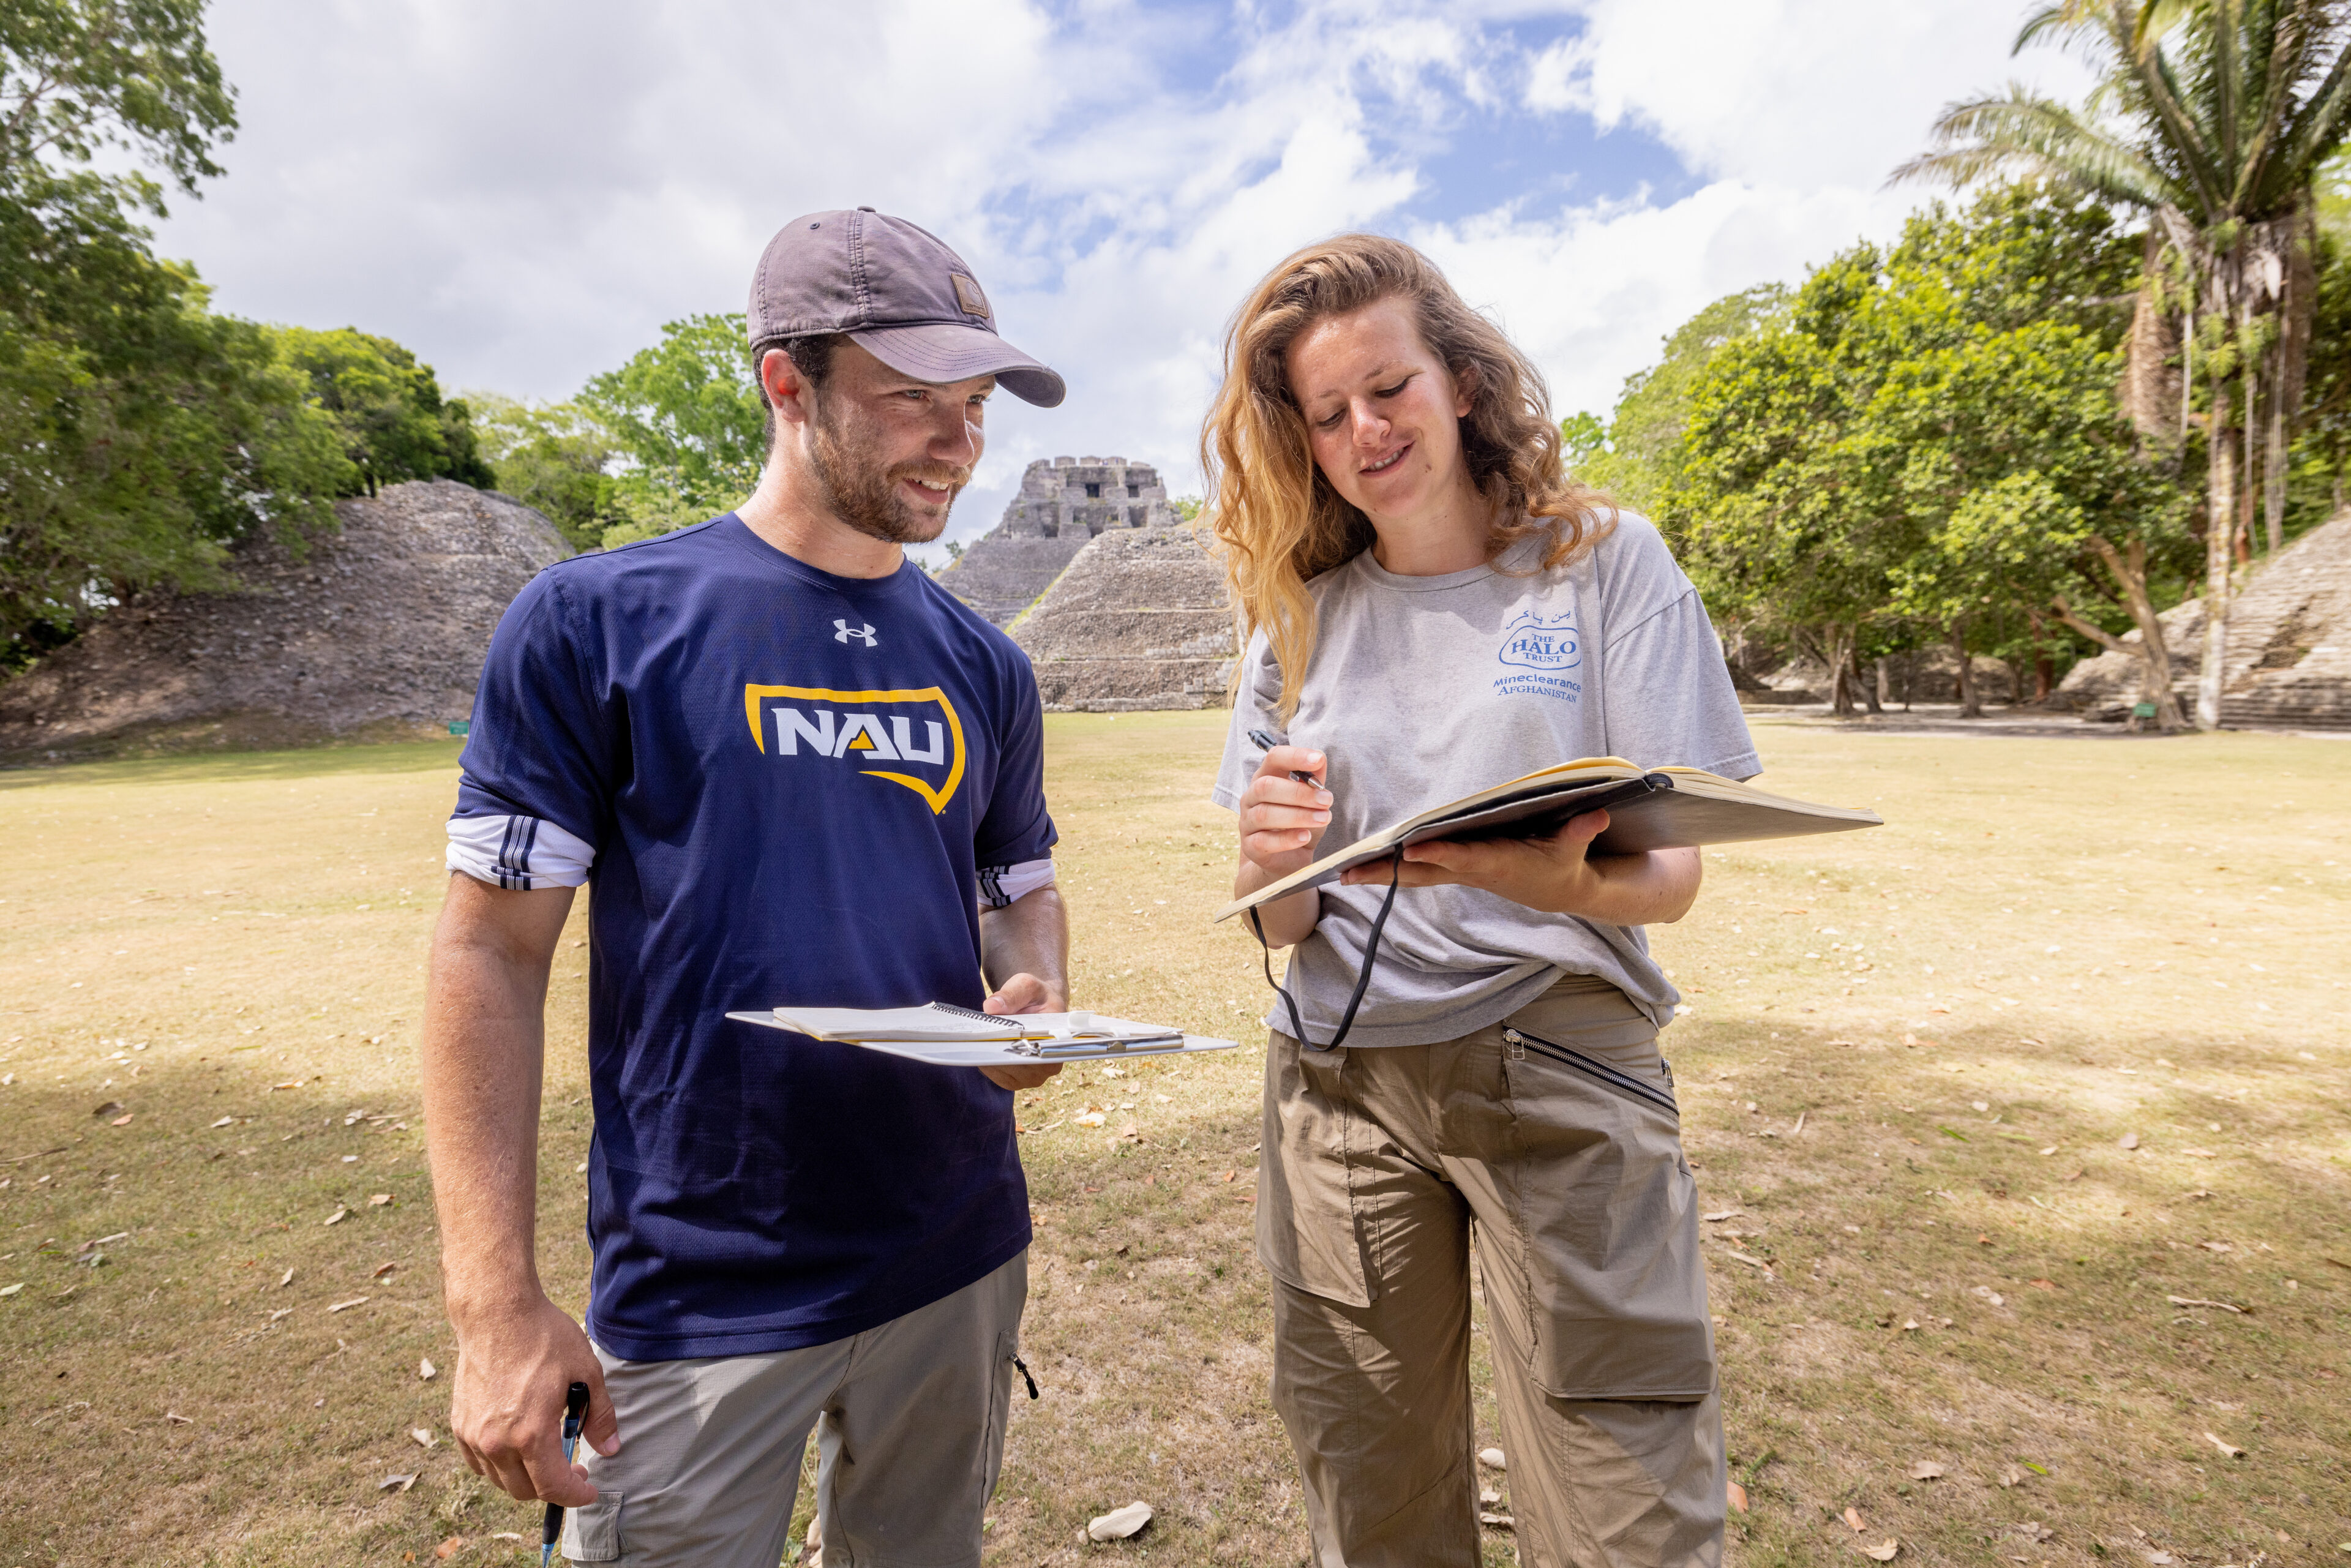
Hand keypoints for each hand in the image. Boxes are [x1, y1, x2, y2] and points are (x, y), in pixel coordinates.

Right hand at [449, 1291, 616, 1504]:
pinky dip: (500, 1465)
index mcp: (530, 1433)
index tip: (589, 1490)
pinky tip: (518, 1446)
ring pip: (500, 1480)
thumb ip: (600, 1415)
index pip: (552, 1487)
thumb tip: (611, 1448)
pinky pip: (479, 1463)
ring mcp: (474, 1435)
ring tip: (547, 1455)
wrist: (496, 1313)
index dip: (574, 1496)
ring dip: (526, 1478)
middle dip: (553, 1488)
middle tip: (574, 1469)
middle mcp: (497, 1442)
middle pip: (525, 1490)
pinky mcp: (460, 1424)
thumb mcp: (586, 1371)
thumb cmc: (543, 1337)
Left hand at [977, 972, 1064, 1090]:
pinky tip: (978, 1048)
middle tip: (979, 1038)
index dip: (1018, 1046)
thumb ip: (1011, 994)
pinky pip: (999, 1076)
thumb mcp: (1027, 986)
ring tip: (976, 1041)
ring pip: (1008, 1074)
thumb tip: (991, 1007)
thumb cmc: (1035, 996)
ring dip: (991, 1058)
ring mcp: (1033, 1076)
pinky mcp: (1016, 1079)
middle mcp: (1051, 1065)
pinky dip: (987, 1063)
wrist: (1035, 1005)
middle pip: (1022, 1067)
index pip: (1040, 1052)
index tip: (998, 1037)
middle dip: (1000, 1052)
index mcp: (1060, 1041)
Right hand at [1237, 746, 1331, 877]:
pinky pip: (1264, 841)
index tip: (1318, 759)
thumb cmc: (1299, 824)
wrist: (1288, 860)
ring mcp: (1247, 822)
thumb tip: (1319, 758)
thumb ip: (1314, 780)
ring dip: (1298, 815)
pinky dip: (1287, 839)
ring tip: (1324, 818)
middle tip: (1327, 800)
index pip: (1273, 758)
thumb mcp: (1311, 801)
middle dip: (1299, 792)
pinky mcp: (1250, 847)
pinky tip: (1306, 836)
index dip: (1294, 756)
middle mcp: (1250, 797)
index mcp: (1265, 778)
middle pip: (1266, 786)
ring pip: (1265, 814)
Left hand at [1344, 811, 1703, 925]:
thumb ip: (1582, 831)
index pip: (1465, 856)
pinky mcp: (1458, 870)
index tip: (1411, 850)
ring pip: (1415, 874)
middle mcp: (1473, 870)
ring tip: (1342, 874)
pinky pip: (1418, 871)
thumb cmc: (1565, 863)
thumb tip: (1597, 814)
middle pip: (1424, 872)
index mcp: (1499, 862)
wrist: (1561, 890)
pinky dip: (1391, 869)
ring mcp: (1462, 872)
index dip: (1440, 854)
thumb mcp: (1576, 847)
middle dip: (1387, 873)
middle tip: (1349, 874)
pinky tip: (1364, 868)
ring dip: (1380, 874)